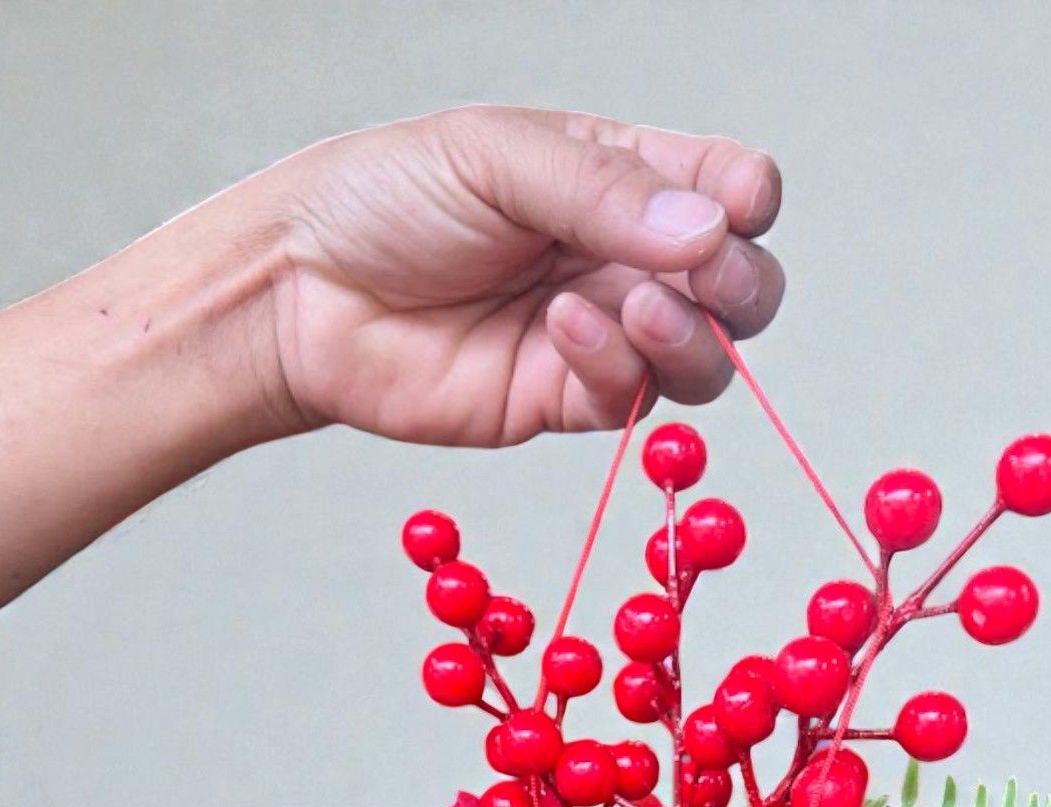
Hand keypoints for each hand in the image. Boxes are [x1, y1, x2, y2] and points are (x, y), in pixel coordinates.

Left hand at [0, 108, 781, 625]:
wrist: (302, 291)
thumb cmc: (386, 201)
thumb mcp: (499, 159)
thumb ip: (606, 191)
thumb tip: (712, 229)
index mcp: (620, 177)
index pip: (729, 190)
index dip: (748, 200)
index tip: (738, 204)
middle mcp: (621, 259)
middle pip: (739, 288)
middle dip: (739, 284)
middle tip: (702, 272)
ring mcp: (598, 337)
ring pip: (702, 360)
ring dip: (689, 335)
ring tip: (635, 302)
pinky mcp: (559, 403)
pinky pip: (626, 400)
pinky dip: (613, 365)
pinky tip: (562, 326)